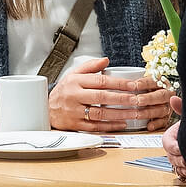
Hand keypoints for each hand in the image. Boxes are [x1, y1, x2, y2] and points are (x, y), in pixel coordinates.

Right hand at [48, 57, 176, 132]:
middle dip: (122, 99)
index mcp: (75, 81)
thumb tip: (106, 60)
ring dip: (119, 114)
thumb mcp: (73, 74)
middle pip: (102, 97)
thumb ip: (90, 66)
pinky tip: (122, 123)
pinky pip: (95, 126)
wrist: (46, 110)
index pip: (100, 81)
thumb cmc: (64, 91)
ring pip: (100, 113)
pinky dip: (110, 126)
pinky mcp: (74, 125)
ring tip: (134, 113)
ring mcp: (73, 112)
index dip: (119, 83)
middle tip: (139, 100)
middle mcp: (74, 96)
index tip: (134, 85)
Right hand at [162, 97, 185, 183]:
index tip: (181, 149)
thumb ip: (182, 109)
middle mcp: (173, 151)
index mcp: (170, 138)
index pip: (167, 144)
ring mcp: (180, 162)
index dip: (174, 148)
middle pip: (172, 159)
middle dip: (181, 160)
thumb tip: (173, 98)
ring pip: (179, 169)